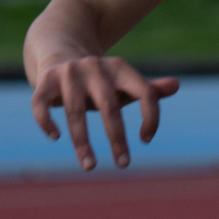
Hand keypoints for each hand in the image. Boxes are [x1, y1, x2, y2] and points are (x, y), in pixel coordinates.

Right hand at [30, 53, 179, 170]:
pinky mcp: (45, 80)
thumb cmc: (99, 81)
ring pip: (75, 111)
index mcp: (120, 68)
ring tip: (89, 166)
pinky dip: (47, 121)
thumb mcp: (124, 84)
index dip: (150, 117)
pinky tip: (55, 137)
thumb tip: (176, 85)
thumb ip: (149, 90)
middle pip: (109, 107)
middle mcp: (95, 67)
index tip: (146, 140)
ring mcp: (69, 73)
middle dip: (117, 138)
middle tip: (124, 165)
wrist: (61, 52)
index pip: (144, 92)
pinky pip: (42, 103)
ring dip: (83, 142)